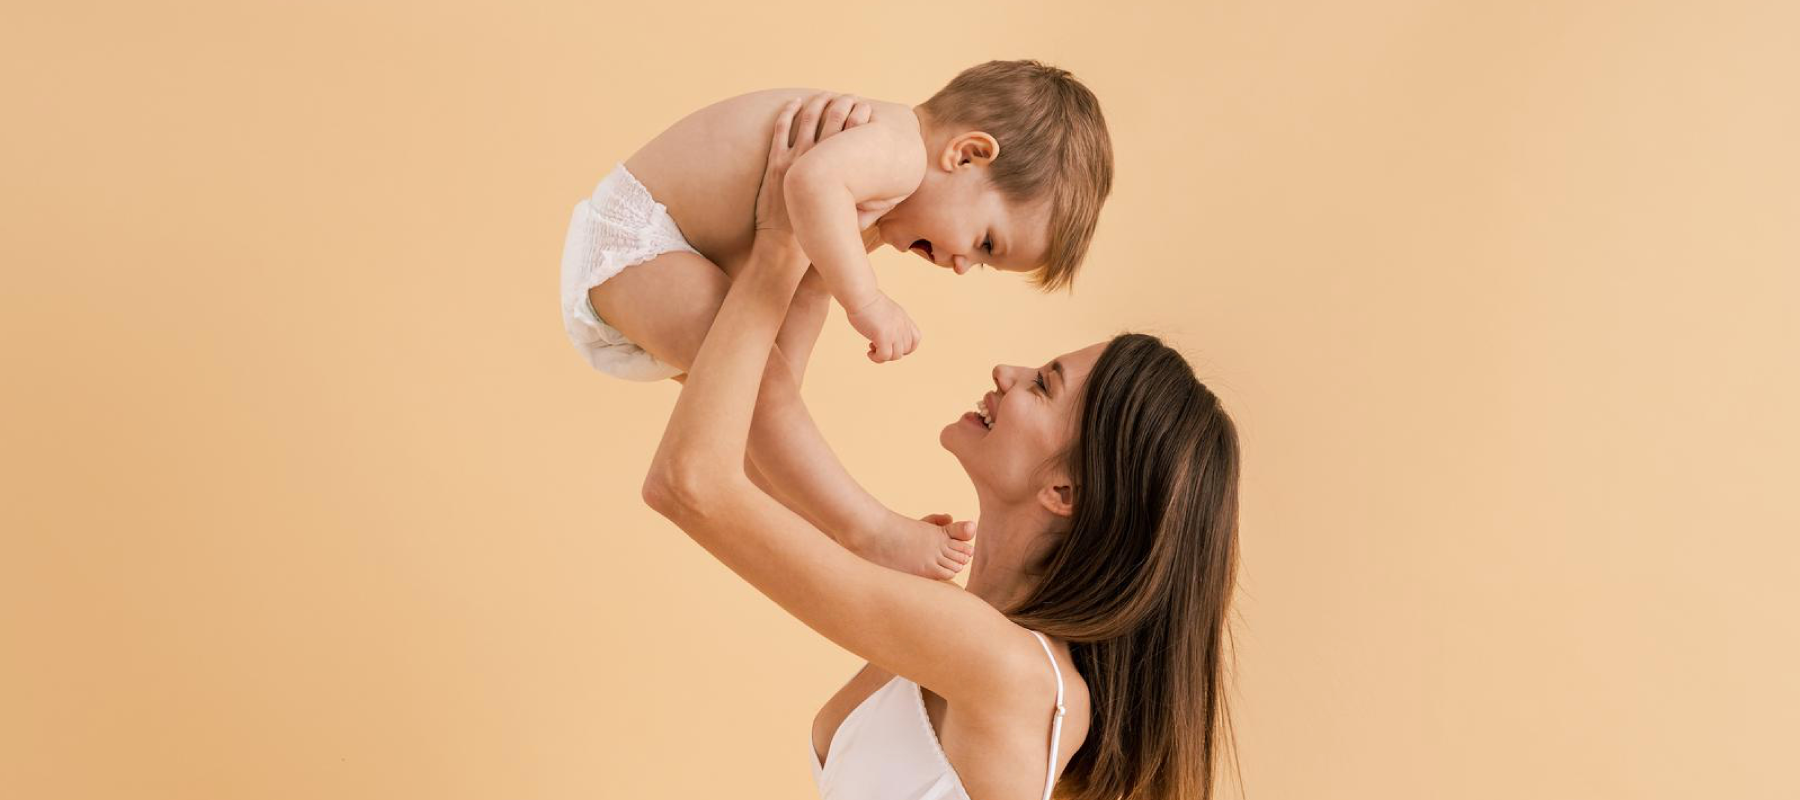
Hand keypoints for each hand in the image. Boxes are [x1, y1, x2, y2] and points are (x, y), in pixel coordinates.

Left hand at [755, 92, 873, 237]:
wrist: (784, 242)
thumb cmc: (820, 230)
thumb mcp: (852, 216)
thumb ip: (871, 205)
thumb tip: (892, 199)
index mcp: (840, 172)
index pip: (854, 131)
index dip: (861, 114)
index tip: (866, 106)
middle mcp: (818, 160)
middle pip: (834, 119)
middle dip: (844, 103)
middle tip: (851, 96)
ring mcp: (795, 159)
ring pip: (808, 119)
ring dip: (819, 102)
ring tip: (827, 94)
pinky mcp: (777, 162)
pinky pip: (781, 129)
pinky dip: (788, 112)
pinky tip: (795, 103)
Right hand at [846, 290, 920, 362]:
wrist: (860, 294)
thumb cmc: (865, 300)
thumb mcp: (884, 310)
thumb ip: (889, 320)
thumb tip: (883, 332)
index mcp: (903, 318)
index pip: (916, 338)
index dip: (906, 347)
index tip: (892, 345)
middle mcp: (902, 325)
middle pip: (906, 350)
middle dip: (892, 352)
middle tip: (878, 345)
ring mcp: (894, 331)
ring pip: (896, 356)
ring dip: (884, 356)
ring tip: (872, 348)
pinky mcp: (883, 336)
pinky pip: (884, 356)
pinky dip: (877, 358)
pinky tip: (869, 352)